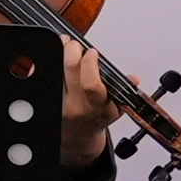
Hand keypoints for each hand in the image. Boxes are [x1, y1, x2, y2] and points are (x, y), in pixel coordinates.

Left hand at [58, 38, 113, 167]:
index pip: (91, 85)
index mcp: (98, 108)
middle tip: (75, 44)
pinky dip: (50, 64)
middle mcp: (77, 106)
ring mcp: (60, 104)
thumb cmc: (97, 118)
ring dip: (60, 54)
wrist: (79, 136)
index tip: (92, 52)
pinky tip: (54, 56)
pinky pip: (47, 78)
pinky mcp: (48, 102)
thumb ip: (123, 90)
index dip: (90, 63)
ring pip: (56, 73)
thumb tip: (133, 79)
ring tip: (64, 44)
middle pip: (70, 71)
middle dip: (72, 51)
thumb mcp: (116, 107)